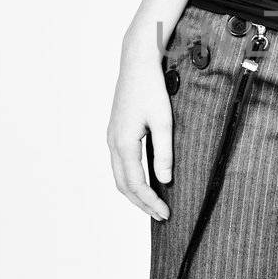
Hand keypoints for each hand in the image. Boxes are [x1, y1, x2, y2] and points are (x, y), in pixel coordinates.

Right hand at [106, 41, 172, 219]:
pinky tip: (145, 180)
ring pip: (120, 175)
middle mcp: (113, 143)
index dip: (150, 201)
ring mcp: (112, 137)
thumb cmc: (151, 89)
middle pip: (123, 185)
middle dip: (141, 203)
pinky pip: (120, 163)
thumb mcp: (163, 121)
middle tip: (161, 215)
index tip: (166, 213)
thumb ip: (164, 153)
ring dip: (135, 192)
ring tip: (153, 203)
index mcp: (124, 143)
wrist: (136, 63)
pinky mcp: (116, 131)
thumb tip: (165, 180)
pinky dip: (131, 178)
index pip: (136, 184)